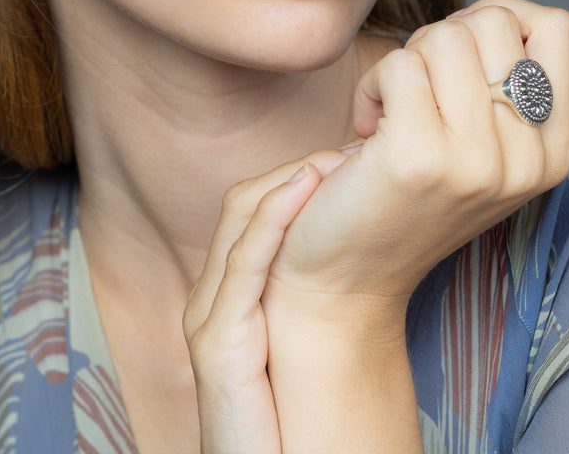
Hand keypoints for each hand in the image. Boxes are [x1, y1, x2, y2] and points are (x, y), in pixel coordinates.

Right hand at [182, 151, 353, 452]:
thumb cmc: (303, 417)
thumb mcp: (302, 339)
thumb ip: (312, 290)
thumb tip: (359, 238)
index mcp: (230, 294)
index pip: (254, 209)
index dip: (298, 177)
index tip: (351, 159)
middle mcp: (212, 298)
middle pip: (243, 205)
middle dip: (295, 170)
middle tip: (351, 152)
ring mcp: (210, 319)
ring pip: (241, 222)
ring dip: (289, 183)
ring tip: (336, 161)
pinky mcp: (218, 345)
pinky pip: (244, 263)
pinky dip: (275, 217)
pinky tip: (307, 188)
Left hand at [265, 0, 568, 320]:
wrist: (349, 275)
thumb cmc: (405, 192)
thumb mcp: (483, 143)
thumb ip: (504, 82)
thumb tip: (494, 11)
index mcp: (554, 149)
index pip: (557, 26)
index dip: (501, 15)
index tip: (460, 57)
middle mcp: (530, 158)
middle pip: (493, 21)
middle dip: (441, 39)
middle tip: (417, 91)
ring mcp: (479, 161)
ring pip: (445, 37)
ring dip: (404, 62)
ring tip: (393, 110)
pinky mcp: (421, 158)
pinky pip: (400, 65)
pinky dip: (372, 85)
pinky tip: (368, 127)